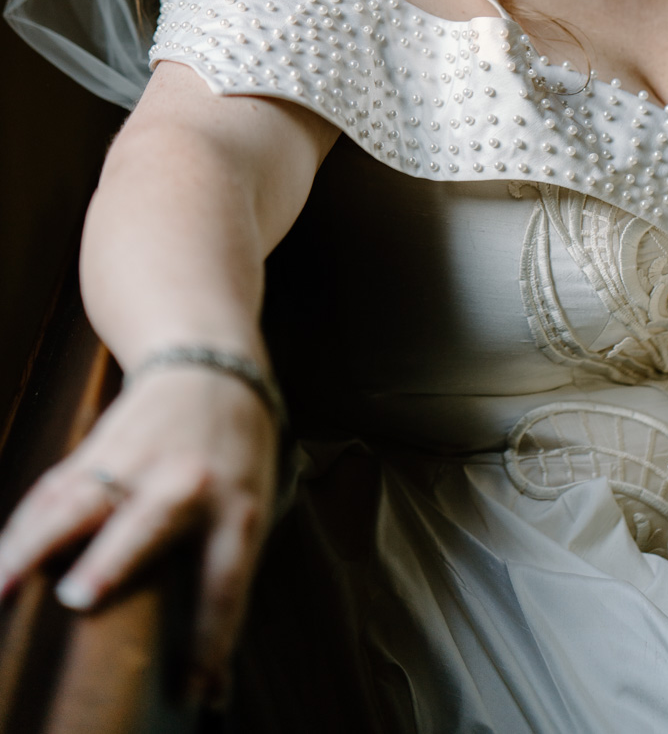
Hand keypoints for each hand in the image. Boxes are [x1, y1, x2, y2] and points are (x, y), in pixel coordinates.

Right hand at [0, 365, 278, 702]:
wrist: (211, 363)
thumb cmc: (237, 453)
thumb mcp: (254, 504)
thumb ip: (226, 575)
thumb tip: (210, 688)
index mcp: (237, 508)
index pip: (225, 581)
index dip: (209, 638)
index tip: (194, 692)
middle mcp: (186, 484)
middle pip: (148, 521)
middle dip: (113, 558)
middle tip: (80, 596)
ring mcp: (137, 461)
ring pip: (79, 501)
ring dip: (35, 545)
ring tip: (1, 586)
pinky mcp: (98, 447)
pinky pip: (53, 491)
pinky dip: (22, 527)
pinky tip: (1, 561)